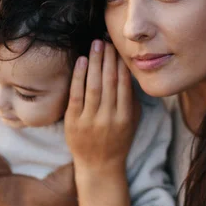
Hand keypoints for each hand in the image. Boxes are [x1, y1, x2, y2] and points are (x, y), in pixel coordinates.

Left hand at [65, 40, 138, 174]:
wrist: (98, 166)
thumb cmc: (118, 141)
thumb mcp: (132, 122)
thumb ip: (132, 100)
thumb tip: (129, 72)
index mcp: (125, 116)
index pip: (124, 84)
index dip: (122, 64)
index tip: (120, 48)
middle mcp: (109, 118)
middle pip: (109, 81)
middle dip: (109, 58)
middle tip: (107, 39)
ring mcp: (90, 120)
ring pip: (94, 85)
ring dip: (96, 62)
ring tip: (96, 44)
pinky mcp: (74, 121)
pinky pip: (76, 94)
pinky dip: (79, 76)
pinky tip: (82, 61)